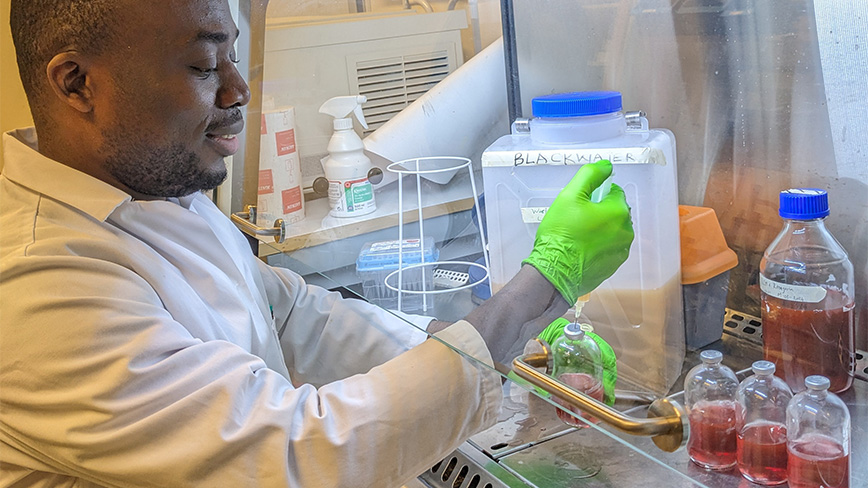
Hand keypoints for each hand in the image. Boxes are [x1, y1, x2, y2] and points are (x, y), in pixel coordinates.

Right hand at [522, 160, 633, 304]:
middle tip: (577, 218)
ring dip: (600, 230)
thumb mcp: (569, 196)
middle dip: (600, 212)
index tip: (582, 202)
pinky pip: (608, 249)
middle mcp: (625, 232)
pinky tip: (581, 249)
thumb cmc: (561, 235)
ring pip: (613, 231)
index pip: (615, 192)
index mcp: (618, 212)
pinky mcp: (613, 266)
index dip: (597, 194)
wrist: (554, 271)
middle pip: (615, 212)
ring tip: (578, 235)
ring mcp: (620, 251)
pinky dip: (598, 246)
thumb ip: (590, 176)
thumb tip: (606, 166)